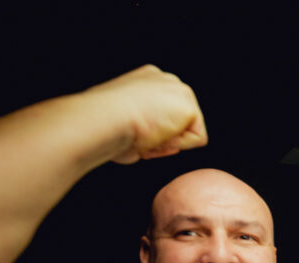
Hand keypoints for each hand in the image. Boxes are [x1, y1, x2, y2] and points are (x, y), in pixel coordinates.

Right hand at [83, 65, 206, 164]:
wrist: (103, 118)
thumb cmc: (101, 124)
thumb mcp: (118, 118)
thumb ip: (138, 123)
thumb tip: (146, 143)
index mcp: (144, 80)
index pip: (162, 114)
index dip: (152, 133)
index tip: (134, 135)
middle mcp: (163, 81)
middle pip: (178, 122)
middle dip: (163, 137)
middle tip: (139, 136)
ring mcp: (178, 90)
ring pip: (187, 131)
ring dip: (167, 142)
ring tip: (144, 135)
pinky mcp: (189, 106)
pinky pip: (196, 139)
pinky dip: (178, 145)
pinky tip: (157, 135)